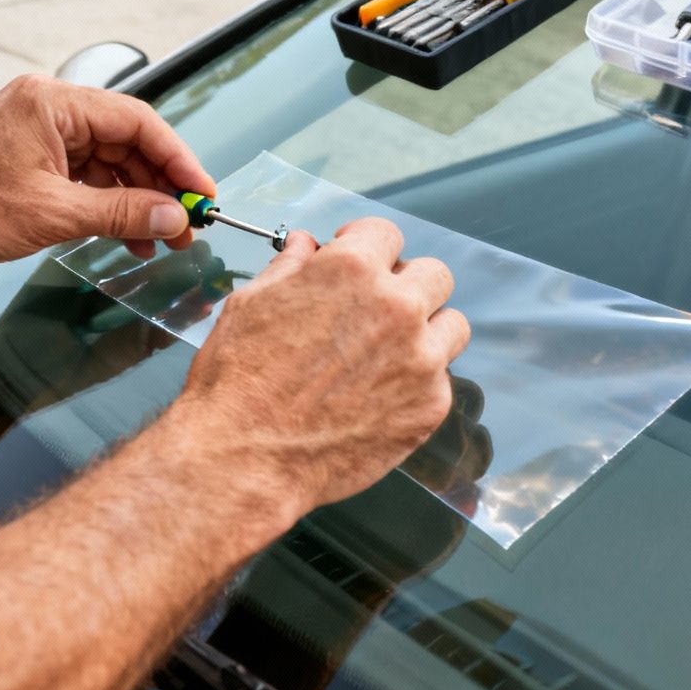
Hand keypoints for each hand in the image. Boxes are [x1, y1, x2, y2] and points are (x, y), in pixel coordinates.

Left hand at [0, 75, 217, 268]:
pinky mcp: (29, 156)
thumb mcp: (53, 213)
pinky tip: (125, 233)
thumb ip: (120, 214)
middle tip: (188, 223)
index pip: (138, 121)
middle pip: (126, 140)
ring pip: (107, 161)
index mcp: (54, 102)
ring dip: (135, 200)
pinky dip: (105, 202)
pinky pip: (83, 174)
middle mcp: (48, 107)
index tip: (201, 192)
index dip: (177, 158)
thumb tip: (171, 216)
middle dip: (159, 185)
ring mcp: (38, 131)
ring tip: (161, 239)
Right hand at [171, 217, 469, 517]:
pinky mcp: (429, 407)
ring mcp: (420, 359)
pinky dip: (417, 382)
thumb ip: (289, 268)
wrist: (246, 455)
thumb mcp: (251, 304)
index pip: (385, 234)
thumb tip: (305, 247)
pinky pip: (441, 380)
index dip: (366, 246)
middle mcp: (396, 307)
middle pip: (433, 274)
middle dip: (404, 284)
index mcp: (351, 271)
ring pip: (452, 326)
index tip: (358, 260)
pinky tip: (379, 396)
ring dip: (426, 330)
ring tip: (389, 352)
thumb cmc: (238, 381)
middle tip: (376, 308)